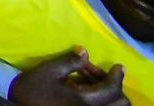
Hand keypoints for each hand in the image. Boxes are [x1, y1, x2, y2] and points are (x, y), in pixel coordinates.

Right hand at [9, 51, 126, 105]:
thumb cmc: (32, 90)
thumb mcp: (48, 71)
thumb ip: (69, 62)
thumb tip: (85, 52)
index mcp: (86, 101)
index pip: (113, 90)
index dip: (118, 76)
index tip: (119, 66)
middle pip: (120, 103)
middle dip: (115, 87)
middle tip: (100, 75)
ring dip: (108, 94)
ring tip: (91, 82)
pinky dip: (100, 100)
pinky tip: (83, 90)